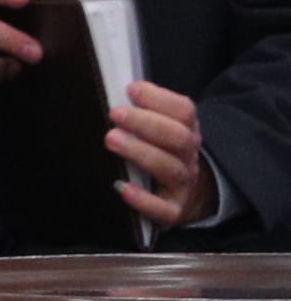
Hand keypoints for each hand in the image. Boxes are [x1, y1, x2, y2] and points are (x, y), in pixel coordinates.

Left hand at [111, 77, 214, 228]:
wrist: (184, 196)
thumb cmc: (160, 154)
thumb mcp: (159, 130)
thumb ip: (143, 111)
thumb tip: (119, 91)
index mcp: (186, 131)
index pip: (184, 111)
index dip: (160, 99)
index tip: (132, 89)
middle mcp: (188, 156)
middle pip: (178, 137)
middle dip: (147, 123)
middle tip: (116, 114)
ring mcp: (183, 184)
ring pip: (169, 168)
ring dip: (141, 152)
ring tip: (112, 140)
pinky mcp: (173, 211)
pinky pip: (162, 208)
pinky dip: (143, 199)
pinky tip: (121, 187)